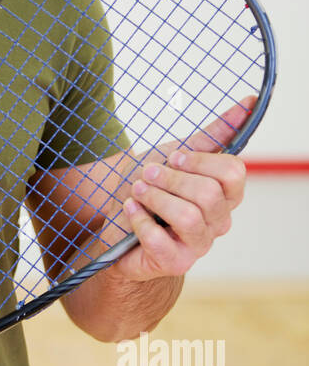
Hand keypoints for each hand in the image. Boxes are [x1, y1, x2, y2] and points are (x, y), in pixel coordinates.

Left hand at [113, 96, 252, 282]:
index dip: (200, 161)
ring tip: (136, 190)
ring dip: (155, 198)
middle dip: (170, 179)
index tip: (174, 156)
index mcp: (225, 195)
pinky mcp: (174, 263)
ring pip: (188, 217)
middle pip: (208, 194)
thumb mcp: (178, 155)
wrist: (116, 222)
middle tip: (147, 173)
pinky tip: (129, 209)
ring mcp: (198, 245)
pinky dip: (139, 220)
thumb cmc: (152, 188)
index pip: (233, 173)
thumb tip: (249, 102)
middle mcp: (218, 222)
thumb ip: (214, 133)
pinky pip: (161, 241)